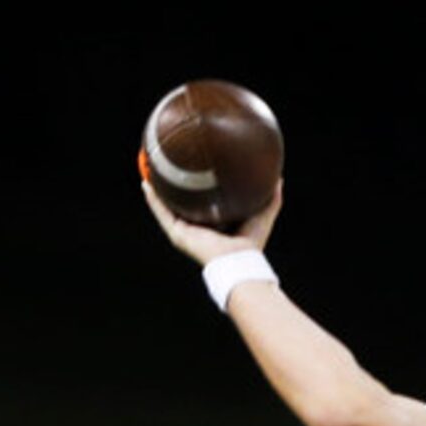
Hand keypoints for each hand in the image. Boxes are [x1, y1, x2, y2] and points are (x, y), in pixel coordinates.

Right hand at [141, 175, 282, 266]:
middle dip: (173, 185)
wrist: (238, 261)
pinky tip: (146, 183)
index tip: (193, 168)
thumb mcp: (262, 213)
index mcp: (214, 223)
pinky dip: (153, 199)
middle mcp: (197, 226)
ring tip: (148, 168)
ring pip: (166, 206)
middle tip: (167, 164)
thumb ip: (271, 198)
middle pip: (181, 202)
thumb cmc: (252, 243)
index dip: (197, 187)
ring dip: (157, 189)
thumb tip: (279, 178)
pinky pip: (161, 213)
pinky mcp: (178, 234)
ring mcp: (185, 231)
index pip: (203, 202)